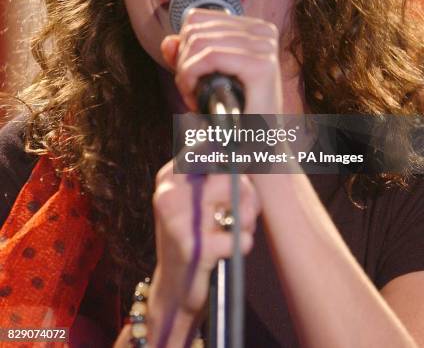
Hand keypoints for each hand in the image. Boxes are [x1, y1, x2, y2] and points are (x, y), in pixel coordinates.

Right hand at [148, 159, 259, 341]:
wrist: (175, 286)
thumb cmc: (195, 235)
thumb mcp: (195, 199)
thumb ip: (215, 172)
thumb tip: (251, 148)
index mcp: (169, 177)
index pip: (206, 148)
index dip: (232, 155)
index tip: (247, 157)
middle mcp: (170, 194)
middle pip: (229, 175)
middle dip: (247, 193)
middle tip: (246, 210)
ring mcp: (180, 221)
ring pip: (238, 203)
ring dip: (247, 220)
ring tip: (237, 230)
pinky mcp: (195, 248)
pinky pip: (240, 238)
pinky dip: (242, 245)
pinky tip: (230, 250)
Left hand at [161, 8, 283, 113]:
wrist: (256, 147)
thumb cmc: (233, 113)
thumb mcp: (203, 80)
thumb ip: (185, 58)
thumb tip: (168, 41)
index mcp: (253, 28)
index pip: (196, 18)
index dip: (183, 48)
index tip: (189, 77)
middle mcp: (263, 31)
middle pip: (195, 29)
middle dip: (183, 63)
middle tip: (190, 93)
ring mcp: (265, 46)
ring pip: (198, 41)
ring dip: (186, 74)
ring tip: (194, 98)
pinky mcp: (262, 65)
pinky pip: (209, 56)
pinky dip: (192, 77)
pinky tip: (196, 98)